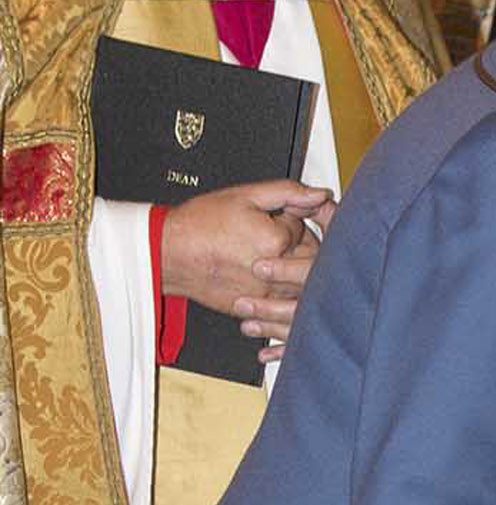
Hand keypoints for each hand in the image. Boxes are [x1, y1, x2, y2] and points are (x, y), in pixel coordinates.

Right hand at [158, 182, 330, 338]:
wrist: (166, 252)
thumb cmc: (198, 224)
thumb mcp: (244, 196)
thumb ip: (287, 193)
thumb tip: (320, 195)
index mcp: (275, 240)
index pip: (304, 229)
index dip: (293, 220)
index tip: (276, 217)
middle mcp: (273, 272)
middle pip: (311, 261)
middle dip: (301, 246)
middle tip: (277, 237)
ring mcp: (263, 295)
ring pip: (302, 289)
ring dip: (296, 273)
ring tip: (271, 258)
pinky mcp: (252, 309)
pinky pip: (282, 311)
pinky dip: (283, 298)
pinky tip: (269, 284)